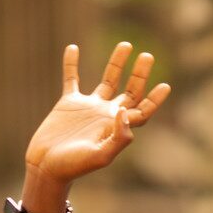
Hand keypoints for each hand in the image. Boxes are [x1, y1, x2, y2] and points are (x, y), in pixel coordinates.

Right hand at [25, 42, 170, 183]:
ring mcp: (88, 108)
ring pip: (107, 80)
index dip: (154, 100)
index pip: (141, 111)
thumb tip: (124, 111)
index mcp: (116, 129)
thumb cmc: (74, 167)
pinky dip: (71, 64)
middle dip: (139, 75)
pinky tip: (73, 47)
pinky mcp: (68, 104)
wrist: (48, 167)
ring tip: (126, 45)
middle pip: (129, 92)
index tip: (165, 85)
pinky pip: (71, 79)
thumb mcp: (100, 156)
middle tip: (147, 56)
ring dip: (116, 63)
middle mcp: (105, 116)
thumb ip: (118, 137)